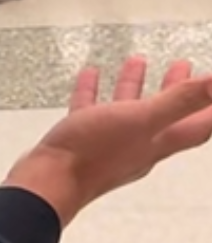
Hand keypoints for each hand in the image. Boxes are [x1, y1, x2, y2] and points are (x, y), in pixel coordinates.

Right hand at [3, 57, 211, 225]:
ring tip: (136, 62)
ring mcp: (110, 143)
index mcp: (159, 141)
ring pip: (129, 109)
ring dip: (136, 85)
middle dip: (176, 91)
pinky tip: (90, 77)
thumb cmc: (92, 155)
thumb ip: (178, 101)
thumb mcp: (140, 119)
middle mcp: (139, 144)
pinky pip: (92, 109)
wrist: (48, 180)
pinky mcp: (82, 140)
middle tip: (181, 68)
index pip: (197, 124)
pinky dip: (94, 91)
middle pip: (166, 115)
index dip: (210, 108)